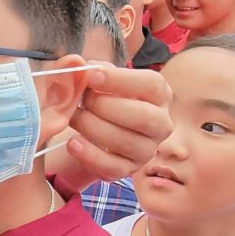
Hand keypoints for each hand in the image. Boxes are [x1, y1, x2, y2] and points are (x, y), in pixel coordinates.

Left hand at [47, 66, 172, 193]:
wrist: (98, 130)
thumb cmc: (105, 98)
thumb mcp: (104, 79)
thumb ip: (97, 69)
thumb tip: (82, 66)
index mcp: (159, 95)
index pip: (151, 84)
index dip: (120, 79)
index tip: (91, 75)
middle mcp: (161, 124)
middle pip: (143, 116)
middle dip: (106, 106)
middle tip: (82, 100)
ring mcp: (147, 150)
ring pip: (126, 142)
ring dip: (93, 128)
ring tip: (73, 118)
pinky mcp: (129, 169)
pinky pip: (113, 167)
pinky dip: (90, 156)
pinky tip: (73, 143)